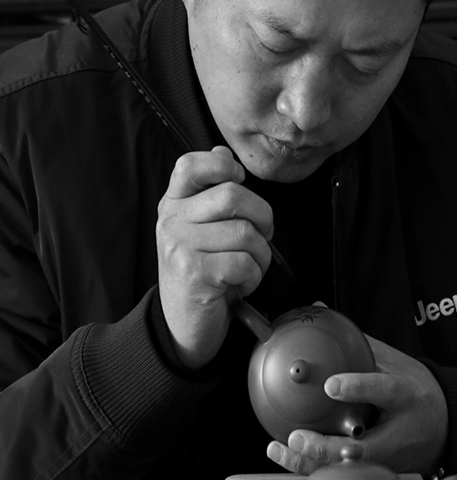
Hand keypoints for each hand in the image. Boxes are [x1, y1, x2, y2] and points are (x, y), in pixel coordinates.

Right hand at [156, 146, 272, 368]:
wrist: (183, 326)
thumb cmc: (202, 273)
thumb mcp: (201, 228)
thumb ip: (211, 191)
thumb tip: (223, 152)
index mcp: (174, 203)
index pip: (192, 164)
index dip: (224, 167)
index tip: (237, 184)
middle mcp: (172, 221)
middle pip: (233, 195)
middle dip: (262, 219)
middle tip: (258, 239)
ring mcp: (181, 247)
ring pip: (246, 233)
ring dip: (260, 256)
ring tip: (245, 269)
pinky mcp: (195, 273)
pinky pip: (245, 263)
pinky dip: (253, 277)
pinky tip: (239, 285)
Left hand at [266, 334, 448, 476]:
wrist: (447, 426)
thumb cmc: (415, 390)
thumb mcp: (395, 362)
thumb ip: (358, 342)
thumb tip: (320, 308)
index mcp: (406, 396)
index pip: (383, 391)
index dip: (357, 389)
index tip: (330, 385)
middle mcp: (398, 431)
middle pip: (362, 447)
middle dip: (325, 447)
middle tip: (297, 436)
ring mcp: (390, 456)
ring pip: (347, 468)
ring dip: (311, 463)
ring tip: (280, 449)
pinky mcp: (379, 470)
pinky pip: (344, 472)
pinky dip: (314, 467)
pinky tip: (289, 456)